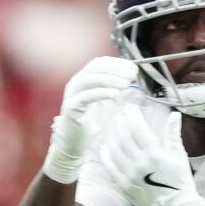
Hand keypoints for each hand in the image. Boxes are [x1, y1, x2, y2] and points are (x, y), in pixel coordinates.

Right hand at [43, 56, 136, 183]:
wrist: (75, 142)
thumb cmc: (91, 122)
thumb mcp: (104, 101)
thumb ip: (113, 88)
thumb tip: (130, 77)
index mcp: (83, 80)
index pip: (98, 63)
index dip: (116, 63)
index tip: (132, 68)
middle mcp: (75, 84)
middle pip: (95, 69)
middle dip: (115, 70)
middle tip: (131, 76)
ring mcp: (72, 94)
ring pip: (90, 79)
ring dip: (110, 79)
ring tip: (126, 84)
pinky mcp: (71, 107)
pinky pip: (87, 96)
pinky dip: (102, 93)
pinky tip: (116, 95)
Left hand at [95, 106, 204, 205]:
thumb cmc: (180, 181)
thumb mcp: (179, 156)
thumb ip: (173, 134)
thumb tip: (175, 114)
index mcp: (155, 155)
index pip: (139, 129)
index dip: (133, 116)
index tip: (129, 107)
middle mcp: (140, 164)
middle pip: (124, 138)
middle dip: (121, 124)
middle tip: (120, 116)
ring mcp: (130, 175)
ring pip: (115, 150)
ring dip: (113, 137)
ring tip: (114, 129)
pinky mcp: (124, 185)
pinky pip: (110, 167)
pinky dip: (106, 155)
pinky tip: (105, 147)